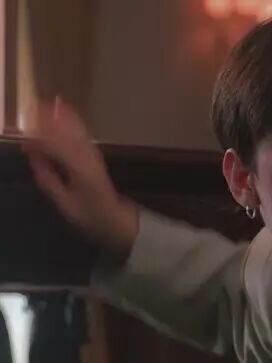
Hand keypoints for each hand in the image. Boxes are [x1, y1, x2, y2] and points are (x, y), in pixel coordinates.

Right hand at [22, 98, 137, 256]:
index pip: (55, 147)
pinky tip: (66, 110)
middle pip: (66, 133)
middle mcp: (88, 156)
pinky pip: (82, 133)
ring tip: (48, 101)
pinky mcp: (94, 154)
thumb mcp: (64, 202)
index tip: (23, 134)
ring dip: (62, 115)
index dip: (38, 139)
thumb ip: (48, 178)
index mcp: (79, 169)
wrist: (114, 217)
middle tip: (32, 106)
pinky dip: (73, 120)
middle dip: (50, 119)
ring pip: (76, 130)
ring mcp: (93, 154)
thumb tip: (32, 155)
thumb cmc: (87, 214)